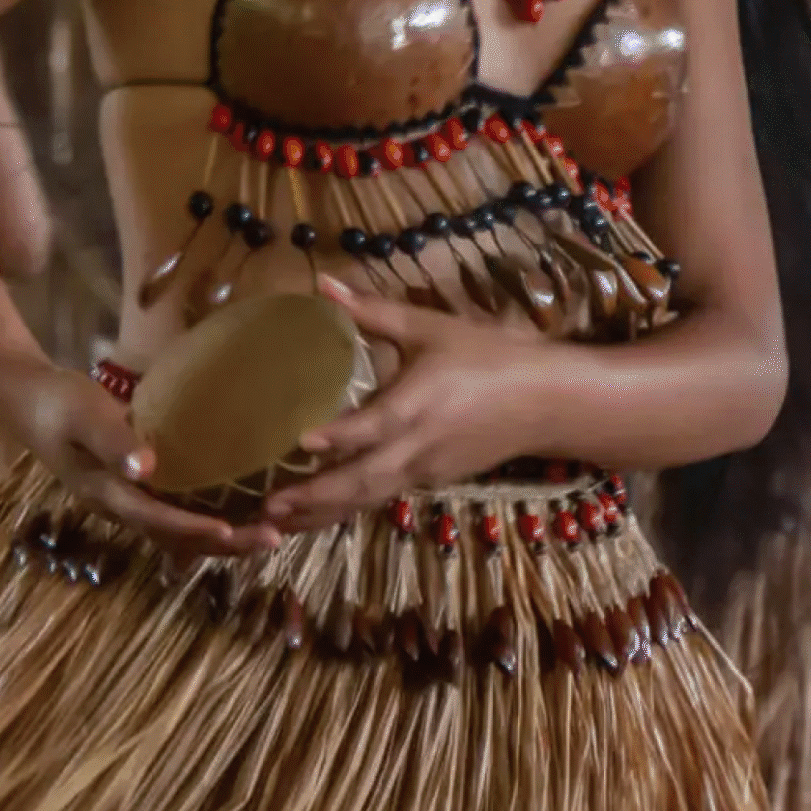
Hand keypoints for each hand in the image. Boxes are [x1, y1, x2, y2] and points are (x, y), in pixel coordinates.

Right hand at [0, 353, 276, 559]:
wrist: (29, 400)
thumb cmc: (59, 404)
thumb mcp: (85, 417)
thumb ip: (114, 442)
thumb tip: (146, 468)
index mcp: (107, 494)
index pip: (159, 519)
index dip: (197, 529)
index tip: (236, 532)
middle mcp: (119, 505)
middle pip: (175, 535)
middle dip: (224, 542)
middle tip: (274, 540)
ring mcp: (125, 499)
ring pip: (176, 529)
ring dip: (219, 535)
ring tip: (267, 532)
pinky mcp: (131, 486)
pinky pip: (173, 511)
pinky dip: (204, 517)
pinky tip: (236, 511)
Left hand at [260, 278, 542, 534]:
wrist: (543, 401)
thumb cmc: (486, 355)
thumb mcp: (432, 327)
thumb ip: (374, 311)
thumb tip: (323, 284)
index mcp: (417, 403)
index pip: (374, 426)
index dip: (339, 436)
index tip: (300, 442)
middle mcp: (416, 446)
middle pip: (361, 480)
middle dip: (314, 498)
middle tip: (267, 508)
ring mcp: (423, 472)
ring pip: (366, 499)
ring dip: (322, 514)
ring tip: (275, 525)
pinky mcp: (430, 483)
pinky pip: (381, 499)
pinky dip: (347, 510)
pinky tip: (317, 516)